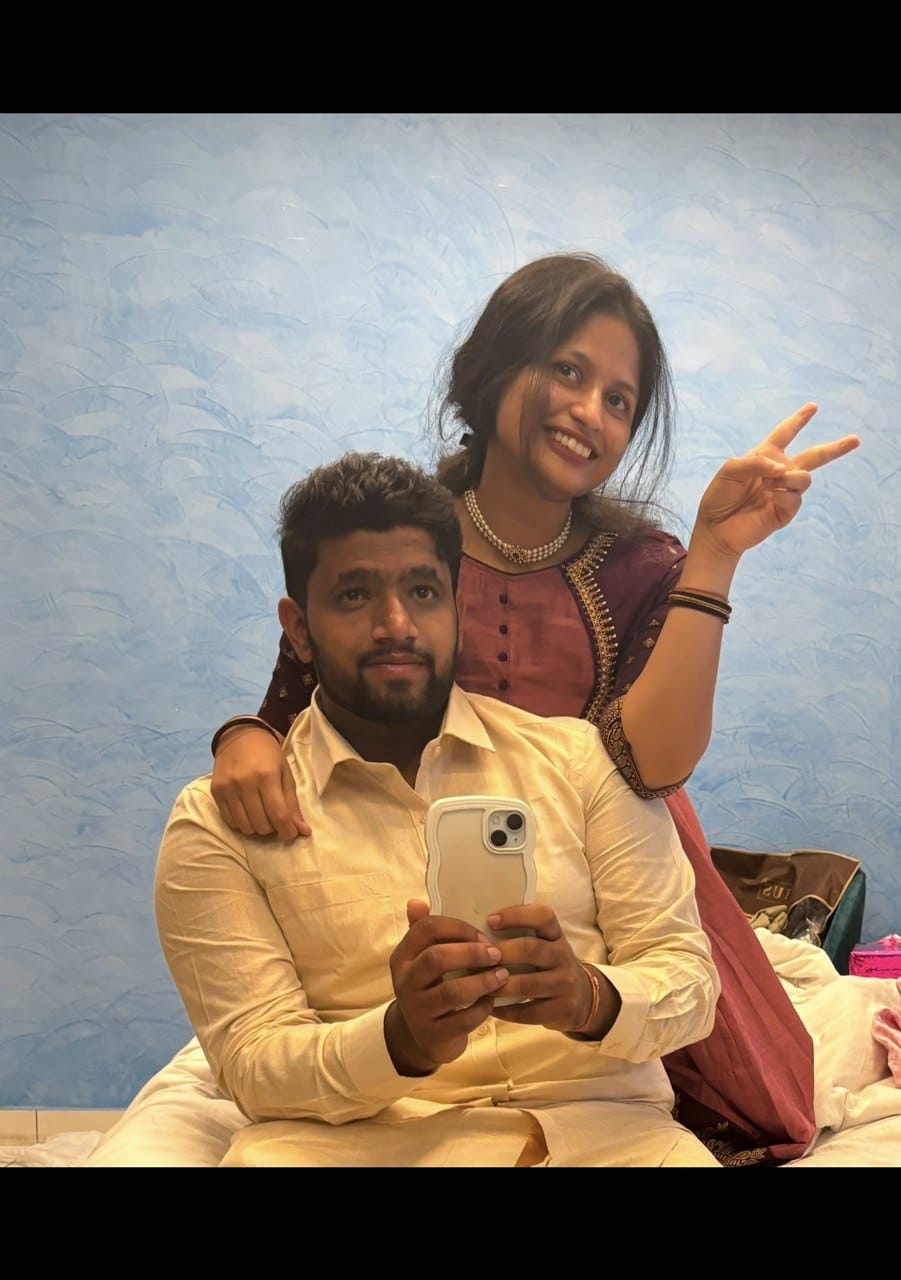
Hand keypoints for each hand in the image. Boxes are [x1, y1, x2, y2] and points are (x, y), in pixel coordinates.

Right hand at [210, 726, 309, 839]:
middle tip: (275, 818)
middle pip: (261, 824)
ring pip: (245, 827)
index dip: (287, 831)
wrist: (239, 736)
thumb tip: (303, 832)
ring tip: (262, 815)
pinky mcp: (215, 792)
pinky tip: (247, 812)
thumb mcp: (286, 774)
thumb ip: (293, 804)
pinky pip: (230, 821)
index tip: (291, 834)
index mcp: (267, 775)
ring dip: (257, 827)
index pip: (278, 814)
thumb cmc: (268, 755)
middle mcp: (245, 782)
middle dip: (273, 828)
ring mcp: (228, 788)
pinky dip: (242, 823)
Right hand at [385, 900, 509, 1073]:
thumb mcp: (423, 960)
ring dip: (482, 981)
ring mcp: (417, 1010)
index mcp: (403, 956)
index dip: (457, 927)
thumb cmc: (431, 987)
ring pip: (452, 992)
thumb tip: (417, 901)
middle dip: (471, 953)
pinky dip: (482, 1009)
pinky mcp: (433, 1035)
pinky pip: (463, 1020)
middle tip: (497, 954)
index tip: (482, 934)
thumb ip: (424, 931)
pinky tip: (493, 1001)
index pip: (425, 929)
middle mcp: (405, 982)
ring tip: (502, 975)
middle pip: (436, 958)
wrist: (423, 1037)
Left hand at [486, 903, 618, 1036]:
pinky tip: (491, 1008)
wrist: (583, 997)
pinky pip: (529, 1012)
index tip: (491, 920)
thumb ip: (522, 937)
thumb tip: (479, 937)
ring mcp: (565, 984)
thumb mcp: (545, 946)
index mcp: (556, 935)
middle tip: (479, 959)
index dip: (517, 915)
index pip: (543, 916)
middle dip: (501, 953)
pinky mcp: (563, 1009)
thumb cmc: (551, 966)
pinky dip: (506, 1011)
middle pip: (530, 949)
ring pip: (527, 984)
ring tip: (480, 985)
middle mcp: (563, 956)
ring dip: (499, 985)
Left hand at [690, 403, 859, 561]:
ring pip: (804, 477)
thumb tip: (784, 469)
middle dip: (836, 448)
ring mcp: (785, 492)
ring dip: (787, 477)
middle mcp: (779, 472)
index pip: (785, 434)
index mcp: (765, 456)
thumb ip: (756, 462)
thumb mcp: (730, 470)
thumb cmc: (719, 496)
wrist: (715, 527)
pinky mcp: (786, 512)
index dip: (798, 420)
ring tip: (765, 485)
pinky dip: (782, 494)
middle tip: (856, 439)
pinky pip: (796, 497)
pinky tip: (768, 497)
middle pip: (814, 456)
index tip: (813, 407)